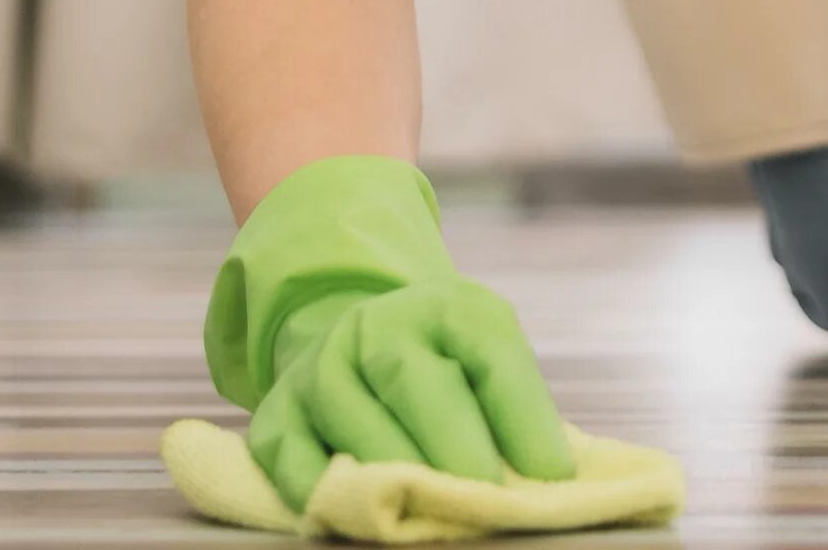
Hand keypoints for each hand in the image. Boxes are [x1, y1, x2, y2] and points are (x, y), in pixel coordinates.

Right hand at [202, 155, 572, 513]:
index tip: (551, 475)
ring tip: (436, 521)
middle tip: (488, 500)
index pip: (492, 355)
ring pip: (360, 430)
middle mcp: (376, 327)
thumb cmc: (441, 364)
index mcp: (446, 307)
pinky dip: (333, 501)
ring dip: (401, 482)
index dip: (524, 418)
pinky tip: (366, 521)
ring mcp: (320, 370)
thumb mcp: (484, 357)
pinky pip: (299, 469)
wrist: (355, 342)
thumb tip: (550, 478)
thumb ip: (513, 406)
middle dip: (459, 451)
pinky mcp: (277, 418)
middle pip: (421, 387)